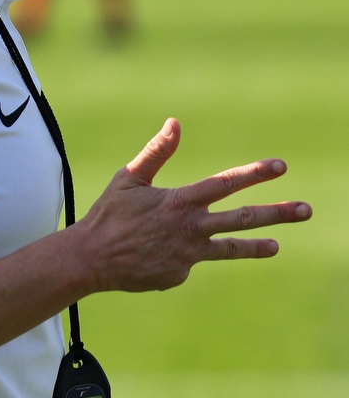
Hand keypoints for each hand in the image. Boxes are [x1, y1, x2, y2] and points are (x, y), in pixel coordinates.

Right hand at [81, 118, 311, 293]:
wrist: (92, 259)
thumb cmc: (110, 214)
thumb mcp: (130, 177)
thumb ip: (157, 151)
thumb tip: (175, 123)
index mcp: (181, 201)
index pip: (226, 184)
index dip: (254, 174)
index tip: (280, 166)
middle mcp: (191, 228)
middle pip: (243, 219)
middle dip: (277, 213)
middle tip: (306, 209)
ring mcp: (189, 255)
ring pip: (231, 247)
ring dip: (258, 244)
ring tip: (278, 244)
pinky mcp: (180, 274)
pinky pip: (190, 260)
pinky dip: (181, 252)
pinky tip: (156, 251)